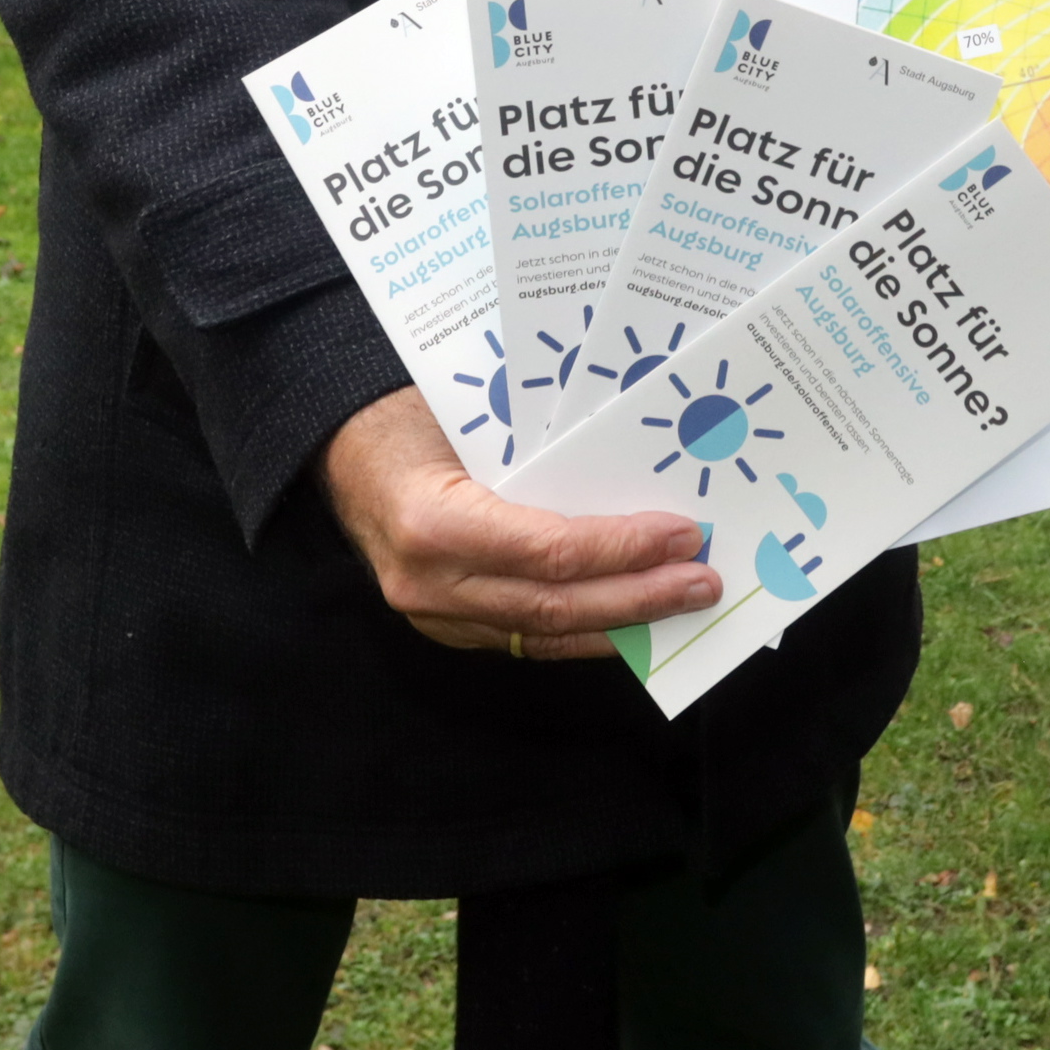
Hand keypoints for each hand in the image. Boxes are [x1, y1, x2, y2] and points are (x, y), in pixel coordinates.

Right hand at [320, 387, 719, 657]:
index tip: (684, 534)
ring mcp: (433, 614)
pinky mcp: (444, 626)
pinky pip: (525, 637)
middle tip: (703, 582)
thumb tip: (641, 455)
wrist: (346, 446)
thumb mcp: (476, 414)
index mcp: (433, 522)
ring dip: (621, 623)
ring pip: (543, 634)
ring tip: (683, 606)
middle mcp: (429, 582)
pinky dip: (583, 629)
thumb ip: (545, 446)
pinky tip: (630, 619)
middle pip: (554, 605)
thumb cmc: (414, 412)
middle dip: (639, 596)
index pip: (549, 552)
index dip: (623, 547)